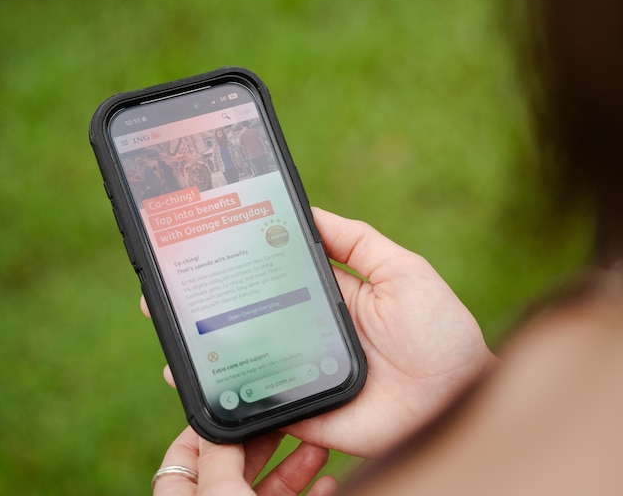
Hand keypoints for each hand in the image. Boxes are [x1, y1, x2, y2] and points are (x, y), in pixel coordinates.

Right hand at [141, 209, 494, 457]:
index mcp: (333, 297)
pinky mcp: (306, 411)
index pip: (276, 275)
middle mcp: (312, 333)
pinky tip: (191, 377)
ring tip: (167, 328)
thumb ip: (356, 242)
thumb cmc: (441, 330)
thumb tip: (308, 210)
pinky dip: (226, 393)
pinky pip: (260, 404)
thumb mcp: (403, 270)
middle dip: (209, 303)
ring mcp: (306, 372)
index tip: (202, 245)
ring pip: (246, 357)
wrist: (458, 397)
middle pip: (252, 316)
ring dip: (206, 346)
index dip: (241, 262)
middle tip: (164, 287)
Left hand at [153, 426, 336, 495]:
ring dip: (295, 466)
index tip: (236, 404)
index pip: (185, 459)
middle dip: (263, 443)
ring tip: (318, 446)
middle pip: (234, 470)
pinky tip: (330, 482)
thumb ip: (218, 460)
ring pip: (269, 491)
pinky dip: (313, 494)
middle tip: (287, 417)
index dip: (208, 430)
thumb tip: (217, 424)